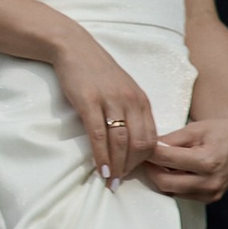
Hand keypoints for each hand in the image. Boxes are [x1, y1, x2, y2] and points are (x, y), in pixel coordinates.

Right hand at [50, 28, 158, 184]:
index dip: (145, 160)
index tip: (134, 172)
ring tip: (110, 181)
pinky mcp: (89, 102)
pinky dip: (101, 156)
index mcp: (142, 100)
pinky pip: (98, 135)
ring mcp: (111, 101)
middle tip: (120, 180)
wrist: (74, 47)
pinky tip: (100, 169)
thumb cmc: (98, 71)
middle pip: (140, 144)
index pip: (152, 138)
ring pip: (121, 143)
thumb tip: (134, 143)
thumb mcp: (123, 90)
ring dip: (117, 167)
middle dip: (132, 167)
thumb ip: (131, 113)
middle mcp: (131, 101)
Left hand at [142, 105, 227, 206]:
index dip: (149, 152)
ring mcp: (211, 194)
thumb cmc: (221, 132)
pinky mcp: (210, 199)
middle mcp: (210, 182)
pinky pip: (181, 195)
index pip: (167, 160)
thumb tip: (148, 147)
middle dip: (150, 169)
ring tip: (156, 162)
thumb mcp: (196, 129)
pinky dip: (172, 183)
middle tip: (142, 156)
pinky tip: (170, 170)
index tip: (139, 145)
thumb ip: (171, 140)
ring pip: (171, 191)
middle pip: (164, 182)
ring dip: (160, 177)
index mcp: (208, 161)